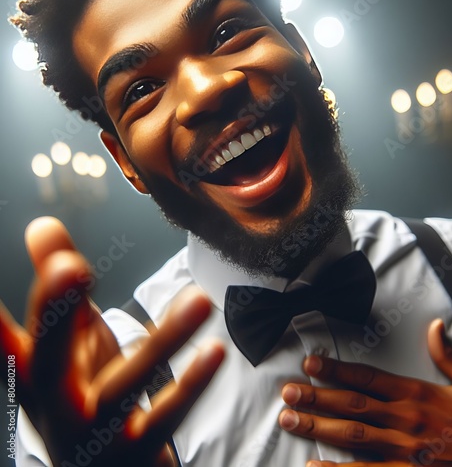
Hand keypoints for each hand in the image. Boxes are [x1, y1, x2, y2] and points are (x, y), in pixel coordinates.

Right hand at [0, 217, 223, 465]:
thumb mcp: (71, 338)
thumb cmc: (84, 392)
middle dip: (55, 313)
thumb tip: (42, 224)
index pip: (2, 342)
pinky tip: (215, 350)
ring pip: (123, 388)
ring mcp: (94, 435)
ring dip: (164, 341)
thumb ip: (63, 286)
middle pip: (48, 362)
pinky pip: (164, 419)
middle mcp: (55, 405)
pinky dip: (190, 386)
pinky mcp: (135, 454)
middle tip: (69, 266)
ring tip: (199, 300)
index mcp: (34, 372)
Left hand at [279, 319, 451, 465]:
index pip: (367, 377)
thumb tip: (434, 326)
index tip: (311, 363)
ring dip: (319, 427)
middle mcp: (406, 419)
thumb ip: (447, 354)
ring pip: (354, 436)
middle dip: (316, 397)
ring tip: (290, 420)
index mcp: (417, 393)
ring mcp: (406, 450)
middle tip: (288, 392)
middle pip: (352, 405)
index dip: (336, 369)